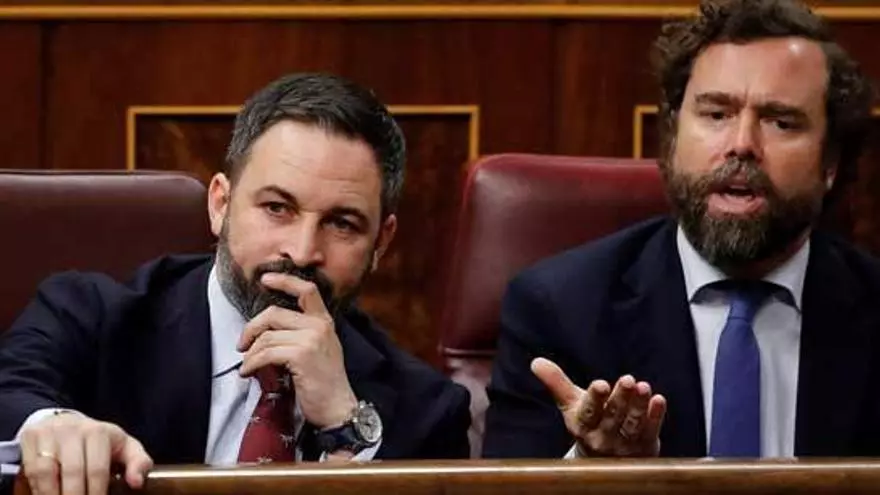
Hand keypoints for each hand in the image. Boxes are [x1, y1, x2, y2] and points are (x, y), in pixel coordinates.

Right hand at [19, 412, 151, 494]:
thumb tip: (136, 483)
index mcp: (98, 432)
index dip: (96, 494)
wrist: (67, 423)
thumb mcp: (124, 447)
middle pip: (72, 472)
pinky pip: (31, 469)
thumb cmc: (100, 442)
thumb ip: (138, 463)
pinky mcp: (30, 437)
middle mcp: (73, 430)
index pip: (97, 470)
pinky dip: (38, 488)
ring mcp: (49, 432)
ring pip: (46, 471)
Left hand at [238, 272, 356, 429]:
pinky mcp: (302, 355)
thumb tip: (266, 328)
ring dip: (249, 353)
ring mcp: (312, 339)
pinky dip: (251, 363)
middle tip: (241, 344)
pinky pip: (266, 353)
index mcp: (324, 321)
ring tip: (247, 365)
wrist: (338, 408)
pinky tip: (248, 372)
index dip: (284, 281)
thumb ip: (301, 332)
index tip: (265, 279)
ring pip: (266, 336)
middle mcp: (320, 325)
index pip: (306, 289)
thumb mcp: (319, 349)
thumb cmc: (324, 383)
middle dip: (251, 328)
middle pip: (273, 313)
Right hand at [531, 357, 665, 456]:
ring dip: (638, 406)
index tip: (601, 384)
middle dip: (620, 398)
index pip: (588, 412)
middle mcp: (602, 438)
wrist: (605, 461)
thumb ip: (556, 383)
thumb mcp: (570, 404)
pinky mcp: (645, 447)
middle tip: (628, 379)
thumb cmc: (588, 423)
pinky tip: (658, 400)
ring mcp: (624, 445)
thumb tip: (536, 362)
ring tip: (644, 387)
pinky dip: (655, 416)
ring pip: (633, 424)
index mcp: (582, 426)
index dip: (595, 399)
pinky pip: (651, 431)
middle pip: (613, 417)